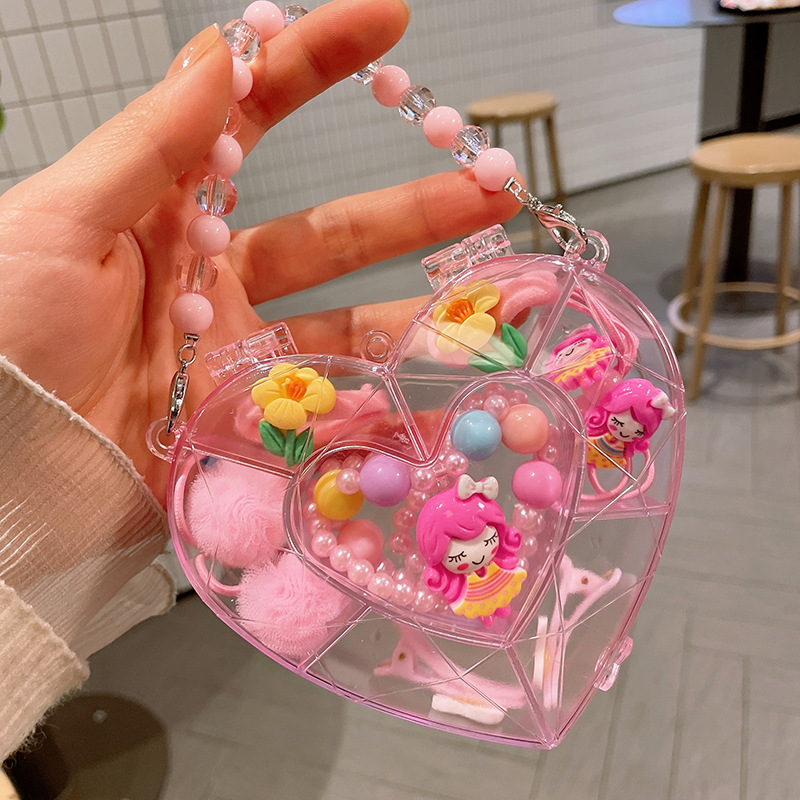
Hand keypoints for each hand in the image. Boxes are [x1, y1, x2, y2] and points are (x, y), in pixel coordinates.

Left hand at [0, 0, 518, 502]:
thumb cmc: (1, 336)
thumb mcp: (60, 222)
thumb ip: (147, 145)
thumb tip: (219, 51)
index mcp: (164, 211)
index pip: (252, 118)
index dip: (318, 63)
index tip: (390, 21)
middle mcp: (211, 278)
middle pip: (332, 235)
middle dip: (415, 208)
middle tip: (493, 187)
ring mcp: (237, 355)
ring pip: (348, 328)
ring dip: (421, 320)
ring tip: (495, 312)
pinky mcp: (249, 424)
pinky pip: (331, 411)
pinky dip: (387, 409)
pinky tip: (443, 404)